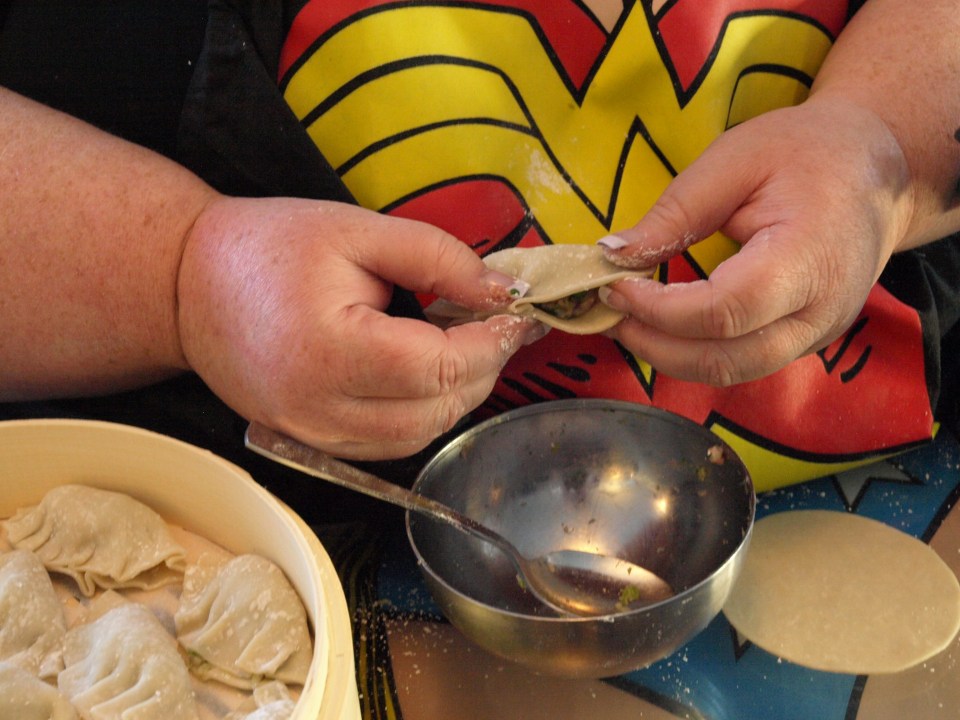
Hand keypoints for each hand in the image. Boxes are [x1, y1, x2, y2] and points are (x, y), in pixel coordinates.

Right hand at [176, 197, 542, 458]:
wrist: (187, 284)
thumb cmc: (267, 246)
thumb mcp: (358, 230)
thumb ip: (438, 257)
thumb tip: (501, 290)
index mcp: (330, 348)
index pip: (437, 366)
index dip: (490, 343)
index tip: (517, 316)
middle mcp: (318, 407)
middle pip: (434, 410)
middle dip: (482, 370)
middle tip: (500, 328)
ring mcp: (310, 434)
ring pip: (414, 438)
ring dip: (456, 398)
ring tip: (469, 350)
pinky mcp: (307, 441)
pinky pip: (384, 446)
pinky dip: (420, 417)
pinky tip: (429, 379)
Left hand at [599, 96, 911, 385]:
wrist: (877, 173)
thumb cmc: (806, 153)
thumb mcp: (734, 160)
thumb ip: (674, 212)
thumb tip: (612, 254)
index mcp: (809, 258)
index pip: (724, 312)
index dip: (658, 310)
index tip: (613, 286)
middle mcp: (820, 312)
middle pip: (724, 360)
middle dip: (654, 344)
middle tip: (608, 312)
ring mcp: (817, 335)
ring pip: (731, 373)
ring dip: (669, 356)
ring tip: (627, 321)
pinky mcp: (805, 342)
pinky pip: (743, 363)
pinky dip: (694, 353)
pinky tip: (663, 326)